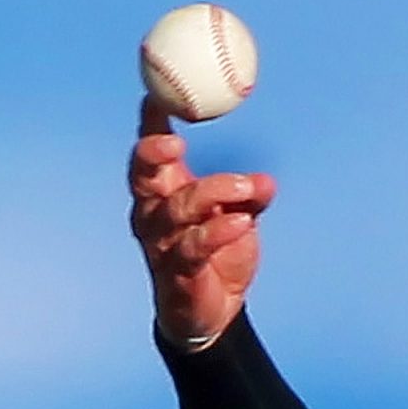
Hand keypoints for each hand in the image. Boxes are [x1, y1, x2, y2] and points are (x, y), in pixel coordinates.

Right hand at [128, 96, 276, 348]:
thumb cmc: (216, 256)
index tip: (157, 95)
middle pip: (141, 176)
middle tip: (177, 142)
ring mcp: (161, 244)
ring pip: (176, 209)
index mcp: (163, 192)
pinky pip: (194, 247)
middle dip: (153, 153)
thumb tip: (265, 181)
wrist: (211, 313)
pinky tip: (242, 223)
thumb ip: (248, 197)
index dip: (151, 123)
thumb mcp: (237, 217)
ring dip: (212, 192)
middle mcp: (153, 215)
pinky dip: (218, 232)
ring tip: (246, 188)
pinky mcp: (178, 273)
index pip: (150, 152)